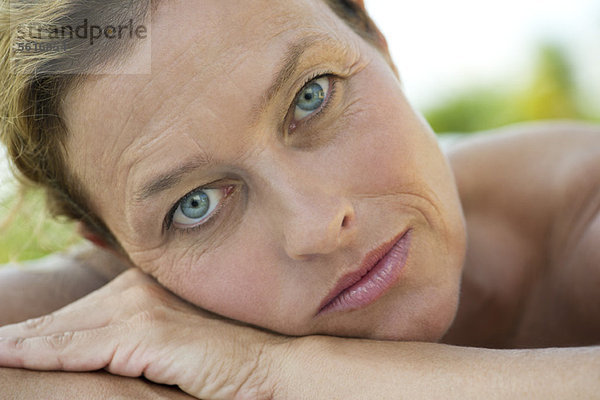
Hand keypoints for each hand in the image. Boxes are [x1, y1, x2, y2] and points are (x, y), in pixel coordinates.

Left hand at [0, 269, 283, 398]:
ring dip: (23, 343)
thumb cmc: (224, 358)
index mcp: (143, 289)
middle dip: (26, 335)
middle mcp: (138, 290)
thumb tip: (115, 351)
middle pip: (66, 317)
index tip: (8, 340)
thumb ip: (139, 339)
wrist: (266, 363)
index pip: (79, 313)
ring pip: (66, 330)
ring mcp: (142, 310)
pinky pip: (82, 347)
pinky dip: (44, 352)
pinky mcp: (147, 334)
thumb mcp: (174, 343)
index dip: (43, 328)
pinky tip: (11, 355)